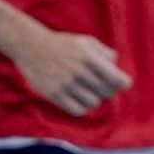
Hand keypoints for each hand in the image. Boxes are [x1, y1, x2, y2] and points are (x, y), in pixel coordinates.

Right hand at [11, 27, 133, 116]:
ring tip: (85, 90)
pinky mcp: (54, 94)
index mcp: (90, 58)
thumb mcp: (88, 42)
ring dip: (93, 98)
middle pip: (108, 93)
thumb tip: (118, 71)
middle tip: (97, 84)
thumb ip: (107, 54)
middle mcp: (79, 71)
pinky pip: (78, 111)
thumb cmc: (64, 44)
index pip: (119, 81)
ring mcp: (66, 84)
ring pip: (94, 104)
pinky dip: (81, 107)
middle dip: (106, 89)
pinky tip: (77, 98)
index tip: (120, 83)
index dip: (123, 83)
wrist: (31, 45)